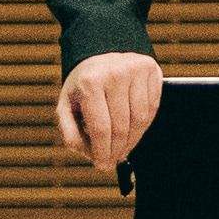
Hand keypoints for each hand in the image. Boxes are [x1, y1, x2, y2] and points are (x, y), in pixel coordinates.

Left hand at [54, 48, 162, 179]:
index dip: (102, 152)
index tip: (102, 165)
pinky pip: (152, 108)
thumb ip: (69, 131)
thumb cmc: (83, 85)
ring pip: (140, 119)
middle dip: (117, 150)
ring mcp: (136, 70)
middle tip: (113, 161)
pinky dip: (144, 125)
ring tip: (123, 148)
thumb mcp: (66, 105)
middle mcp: (115, 74)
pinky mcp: (152, 70)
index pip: (100, 128)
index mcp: (90, 82)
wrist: (101, 52)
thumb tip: (89, 154)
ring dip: (132, 140)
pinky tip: (133, 130)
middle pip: (121, 126)